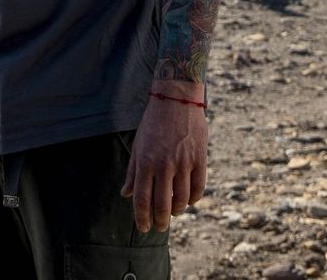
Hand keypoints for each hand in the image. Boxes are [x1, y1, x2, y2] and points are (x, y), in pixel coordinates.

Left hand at [122, 87, 208, 232]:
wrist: (176, 99)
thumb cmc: (153, 123)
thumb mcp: (138, 145)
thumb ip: (133, 172)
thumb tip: (126, 194)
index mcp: (146, 162)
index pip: (142, 199)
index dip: (142, 218)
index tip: (144, 228)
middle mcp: (164, 165)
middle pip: (162, 204)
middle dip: (160, 221)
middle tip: (160, 227)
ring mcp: (184, 162)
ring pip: (182, 199)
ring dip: (177, 211)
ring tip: (174, 213)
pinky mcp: (200, 158)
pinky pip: (198, 187)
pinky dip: (193, 199)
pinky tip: (188, 201)